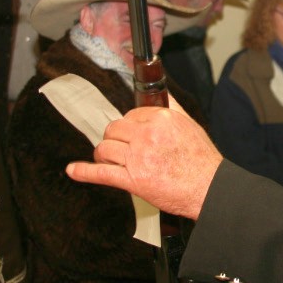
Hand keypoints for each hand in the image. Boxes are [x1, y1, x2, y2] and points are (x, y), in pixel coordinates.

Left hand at [66, 107, 222, 219]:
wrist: (209, 188)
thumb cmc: (202, 160)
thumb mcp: (189, 124)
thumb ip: (172, 107)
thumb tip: (160, 94)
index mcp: (161, 119)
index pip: (130, 115)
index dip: (129, 126)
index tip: (132, 134)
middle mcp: (147, 135)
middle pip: (113, 129)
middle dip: (115, 139)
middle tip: (122, 148)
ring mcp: (138, 158)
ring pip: (105, 148)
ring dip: (104, 154)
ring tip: (109, 159)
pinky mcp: (133, 180)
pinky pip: (102, 173)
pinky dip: (84, 172)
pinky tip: (73, 170)